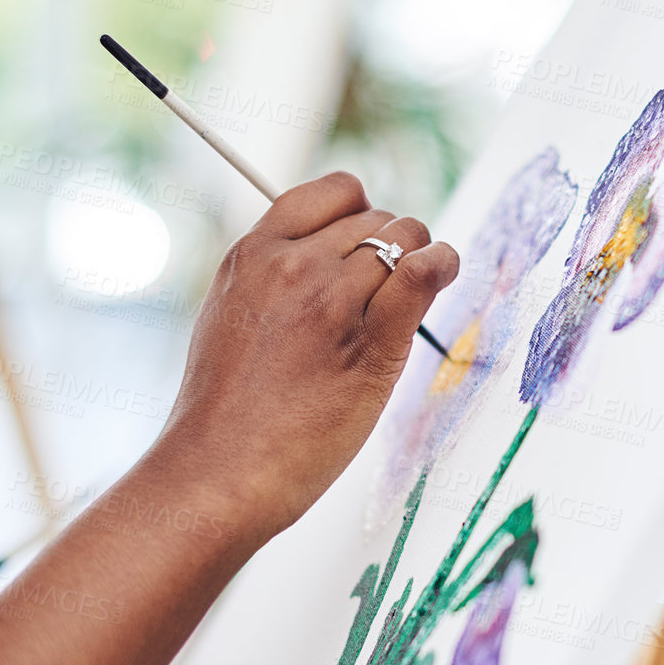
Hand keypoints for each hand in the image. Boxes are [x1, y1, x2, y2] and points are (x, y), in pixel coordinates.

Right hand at [150, 171, 458, 546]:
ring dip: (422, 257)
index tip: (368, 245)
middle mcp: (291, 265)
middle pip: (375, 218)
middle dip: (394, 246)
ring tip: (422, 289)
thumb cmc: (224, 415)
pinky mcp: (369, 342)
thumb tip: (327, 267)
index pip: (330, 194)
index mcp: (251, 255)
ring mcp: (330, 300)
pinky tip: (446, 272)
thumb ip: (273, 283)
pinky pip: (422, 273)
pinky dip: (443, 264)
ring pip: (405, 238)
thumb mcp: (231, 319)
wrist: (217, 470)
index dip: (361, 212)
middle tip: (391, 292)